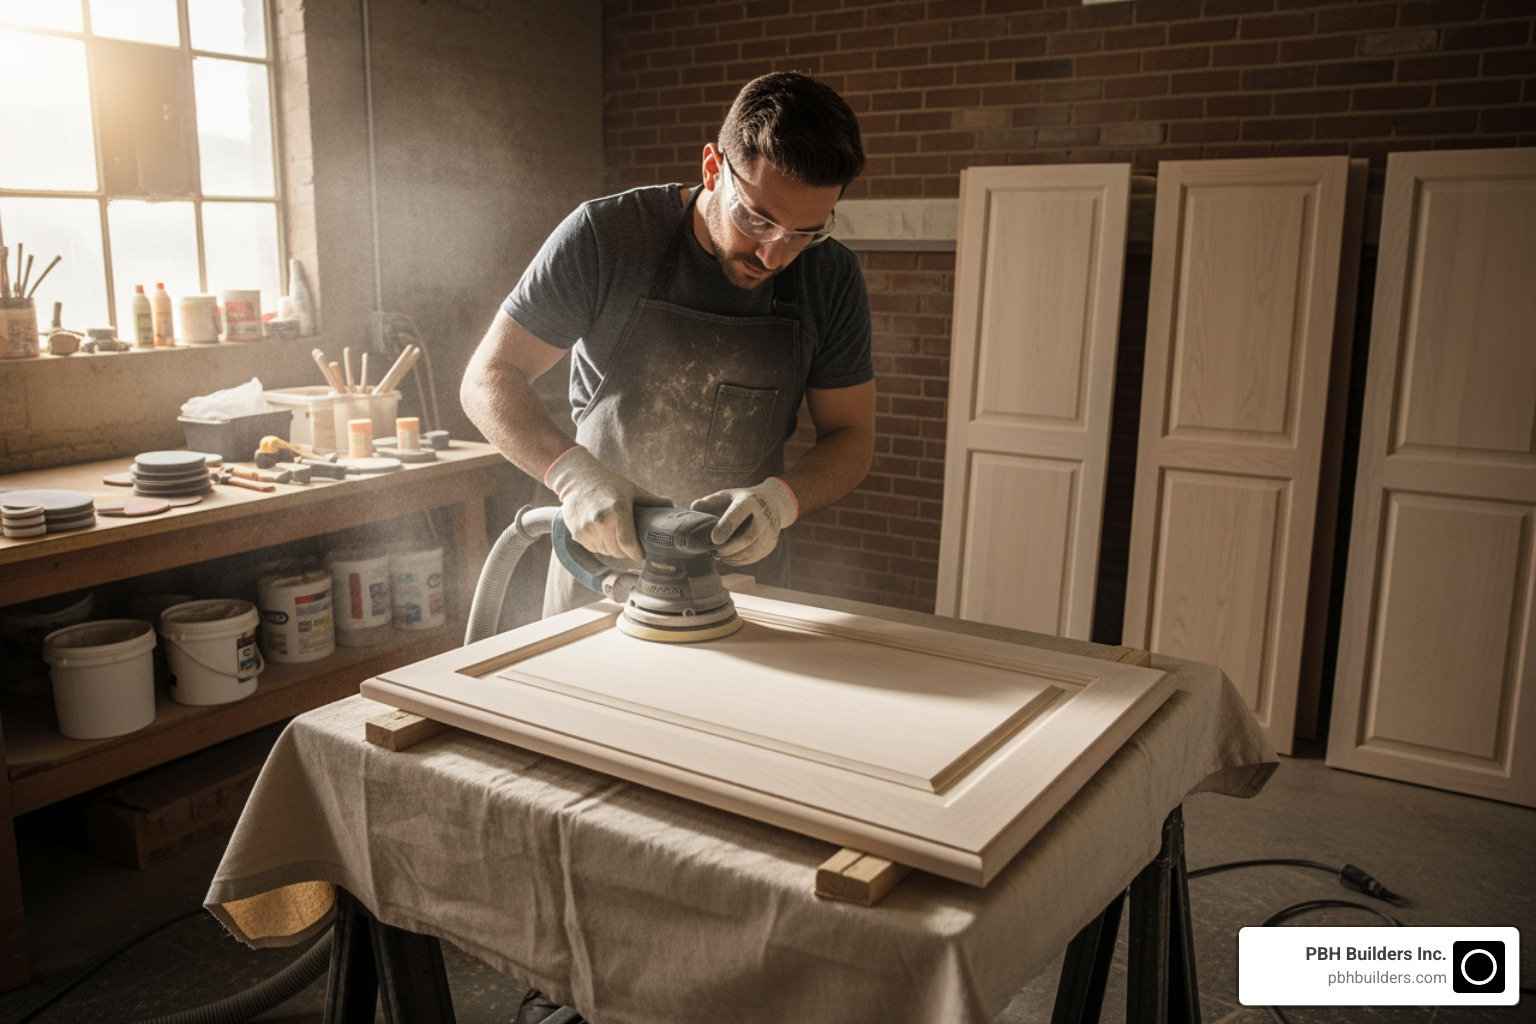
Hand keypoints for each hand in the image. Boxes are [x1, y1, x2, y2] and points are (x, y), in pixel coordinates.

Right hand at [544, 446, 670, 561]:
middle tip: (632, 546)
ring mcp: (587, 529)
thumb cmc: (608, 483)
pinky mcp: (577, 534)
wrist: (577, 478)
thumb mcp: (633, 489)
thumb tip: (673, 506)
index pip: (628, 544)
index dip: (637, 553)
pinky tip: (603, 534)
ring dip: (613, 550)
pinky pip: (594, 549)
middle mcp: (601, 521)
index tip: (643, 555)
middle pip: (618, 551)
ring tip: (617, 538)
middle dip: (627, 552)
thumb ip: (653, 500)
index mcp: (618, 510)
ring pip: (606, 552)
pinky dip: (601, 546)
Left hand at [690, 477, 798, 565]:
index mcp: (749, 501)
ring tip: (719, 556)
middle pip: (748, 537)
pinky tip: (728, 558)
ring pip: (752, 550)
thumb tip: (694, 507)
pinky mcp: (770, 544)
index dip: (726, 527)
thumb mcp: (727, 495)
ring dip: (732, 557)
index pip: (738, 514)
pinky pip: (754, 557)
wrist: (772, 503)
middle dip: (728, 549)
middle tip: (713, 553)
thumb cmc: (741, 500)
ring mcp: (769, 532)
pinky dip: (739, 561)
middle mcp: (763, 516)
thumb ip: (709, 501)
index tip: (714, 539)